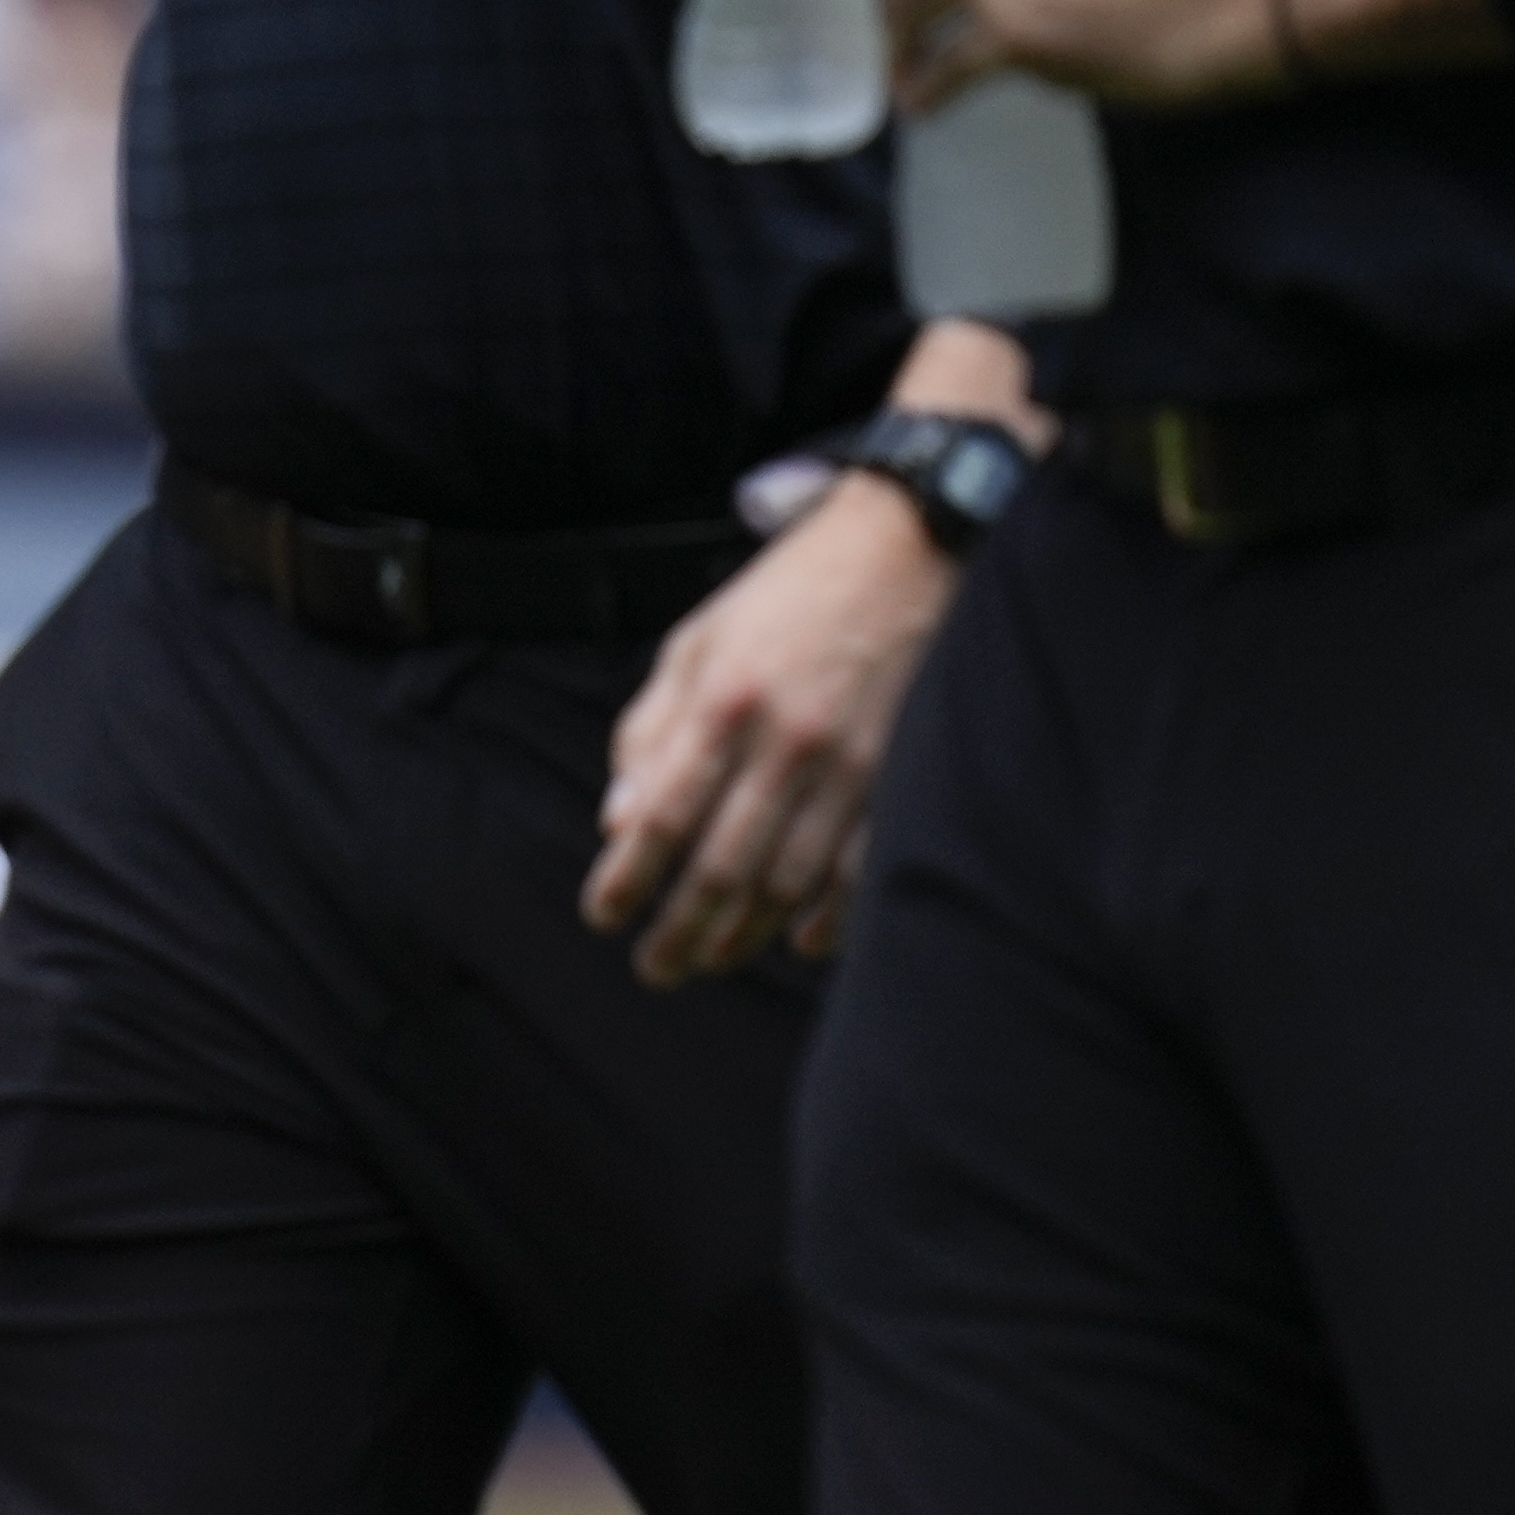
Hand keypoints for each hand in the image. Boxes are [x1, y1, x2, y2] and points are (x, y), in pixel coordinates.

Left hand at [584, 475, 955, 981]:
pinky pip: (861, 866)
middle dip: (680, 929)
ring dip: (746, 934)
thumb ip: (650, 729)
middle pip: (721, 866)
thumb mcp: (696, 641)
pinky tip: (801, 943)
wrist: (910, 545)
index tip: (603, 915)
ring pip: (789, 880)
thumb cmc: (790, 594)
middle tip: (655, 969)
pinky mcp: (902, 773)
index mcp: (724, 702)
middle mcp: (786, 740)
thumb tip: (617, 821)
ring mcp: (851, 763)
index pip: (661, 816)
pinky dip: (830, 916)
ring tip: (712, 960)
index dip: (627, 878)